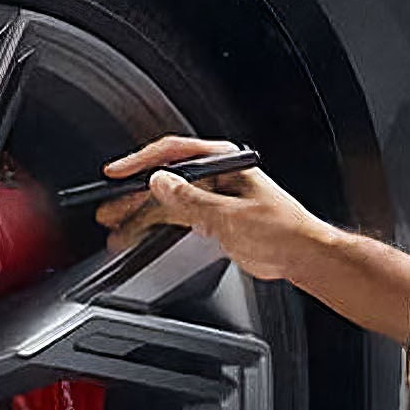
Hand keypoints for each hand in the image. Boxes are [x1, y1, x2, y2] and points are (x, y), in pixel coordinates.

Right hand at [93, 135, 327, 281]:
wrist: (302, 256)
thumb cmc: (283, 230)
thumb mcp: (231, 215)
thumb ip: (192, 200)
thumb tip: (159, 183)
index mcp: (224, 162)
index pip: (174, 154)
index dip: (141, 163)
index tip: (116, 173)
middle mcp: (216, 174)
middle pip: (166, 178)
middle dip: (134, 193)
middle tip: (107, 205)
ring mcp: (213, 195)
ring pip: (167, 200)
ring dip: (141, 212)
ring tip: (114, 225)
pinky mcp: (212, 217)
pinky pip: (176, 216)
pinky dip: (156, 225)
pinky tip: (136, 233)